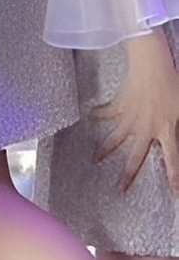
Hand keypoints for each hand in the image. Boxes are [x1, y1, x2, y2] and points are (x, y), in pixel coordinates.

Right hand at [92, 30, 178, 194]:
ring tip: (95, 159)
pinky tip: (90, 115)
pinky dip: (98, 114)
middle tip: (120, 189)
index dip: (174, 178)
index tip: (174, 193)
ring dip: (105, 150)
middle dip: (128, 175)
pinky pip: (108, 112)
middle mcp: (146, 129)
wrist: (153, 66)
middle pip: (136, 158)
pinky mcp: (121, 105)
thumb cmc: (172, 83)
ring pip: (116, 139)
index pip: (172, 160)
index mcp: (166, 130)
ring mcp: (131, 118)